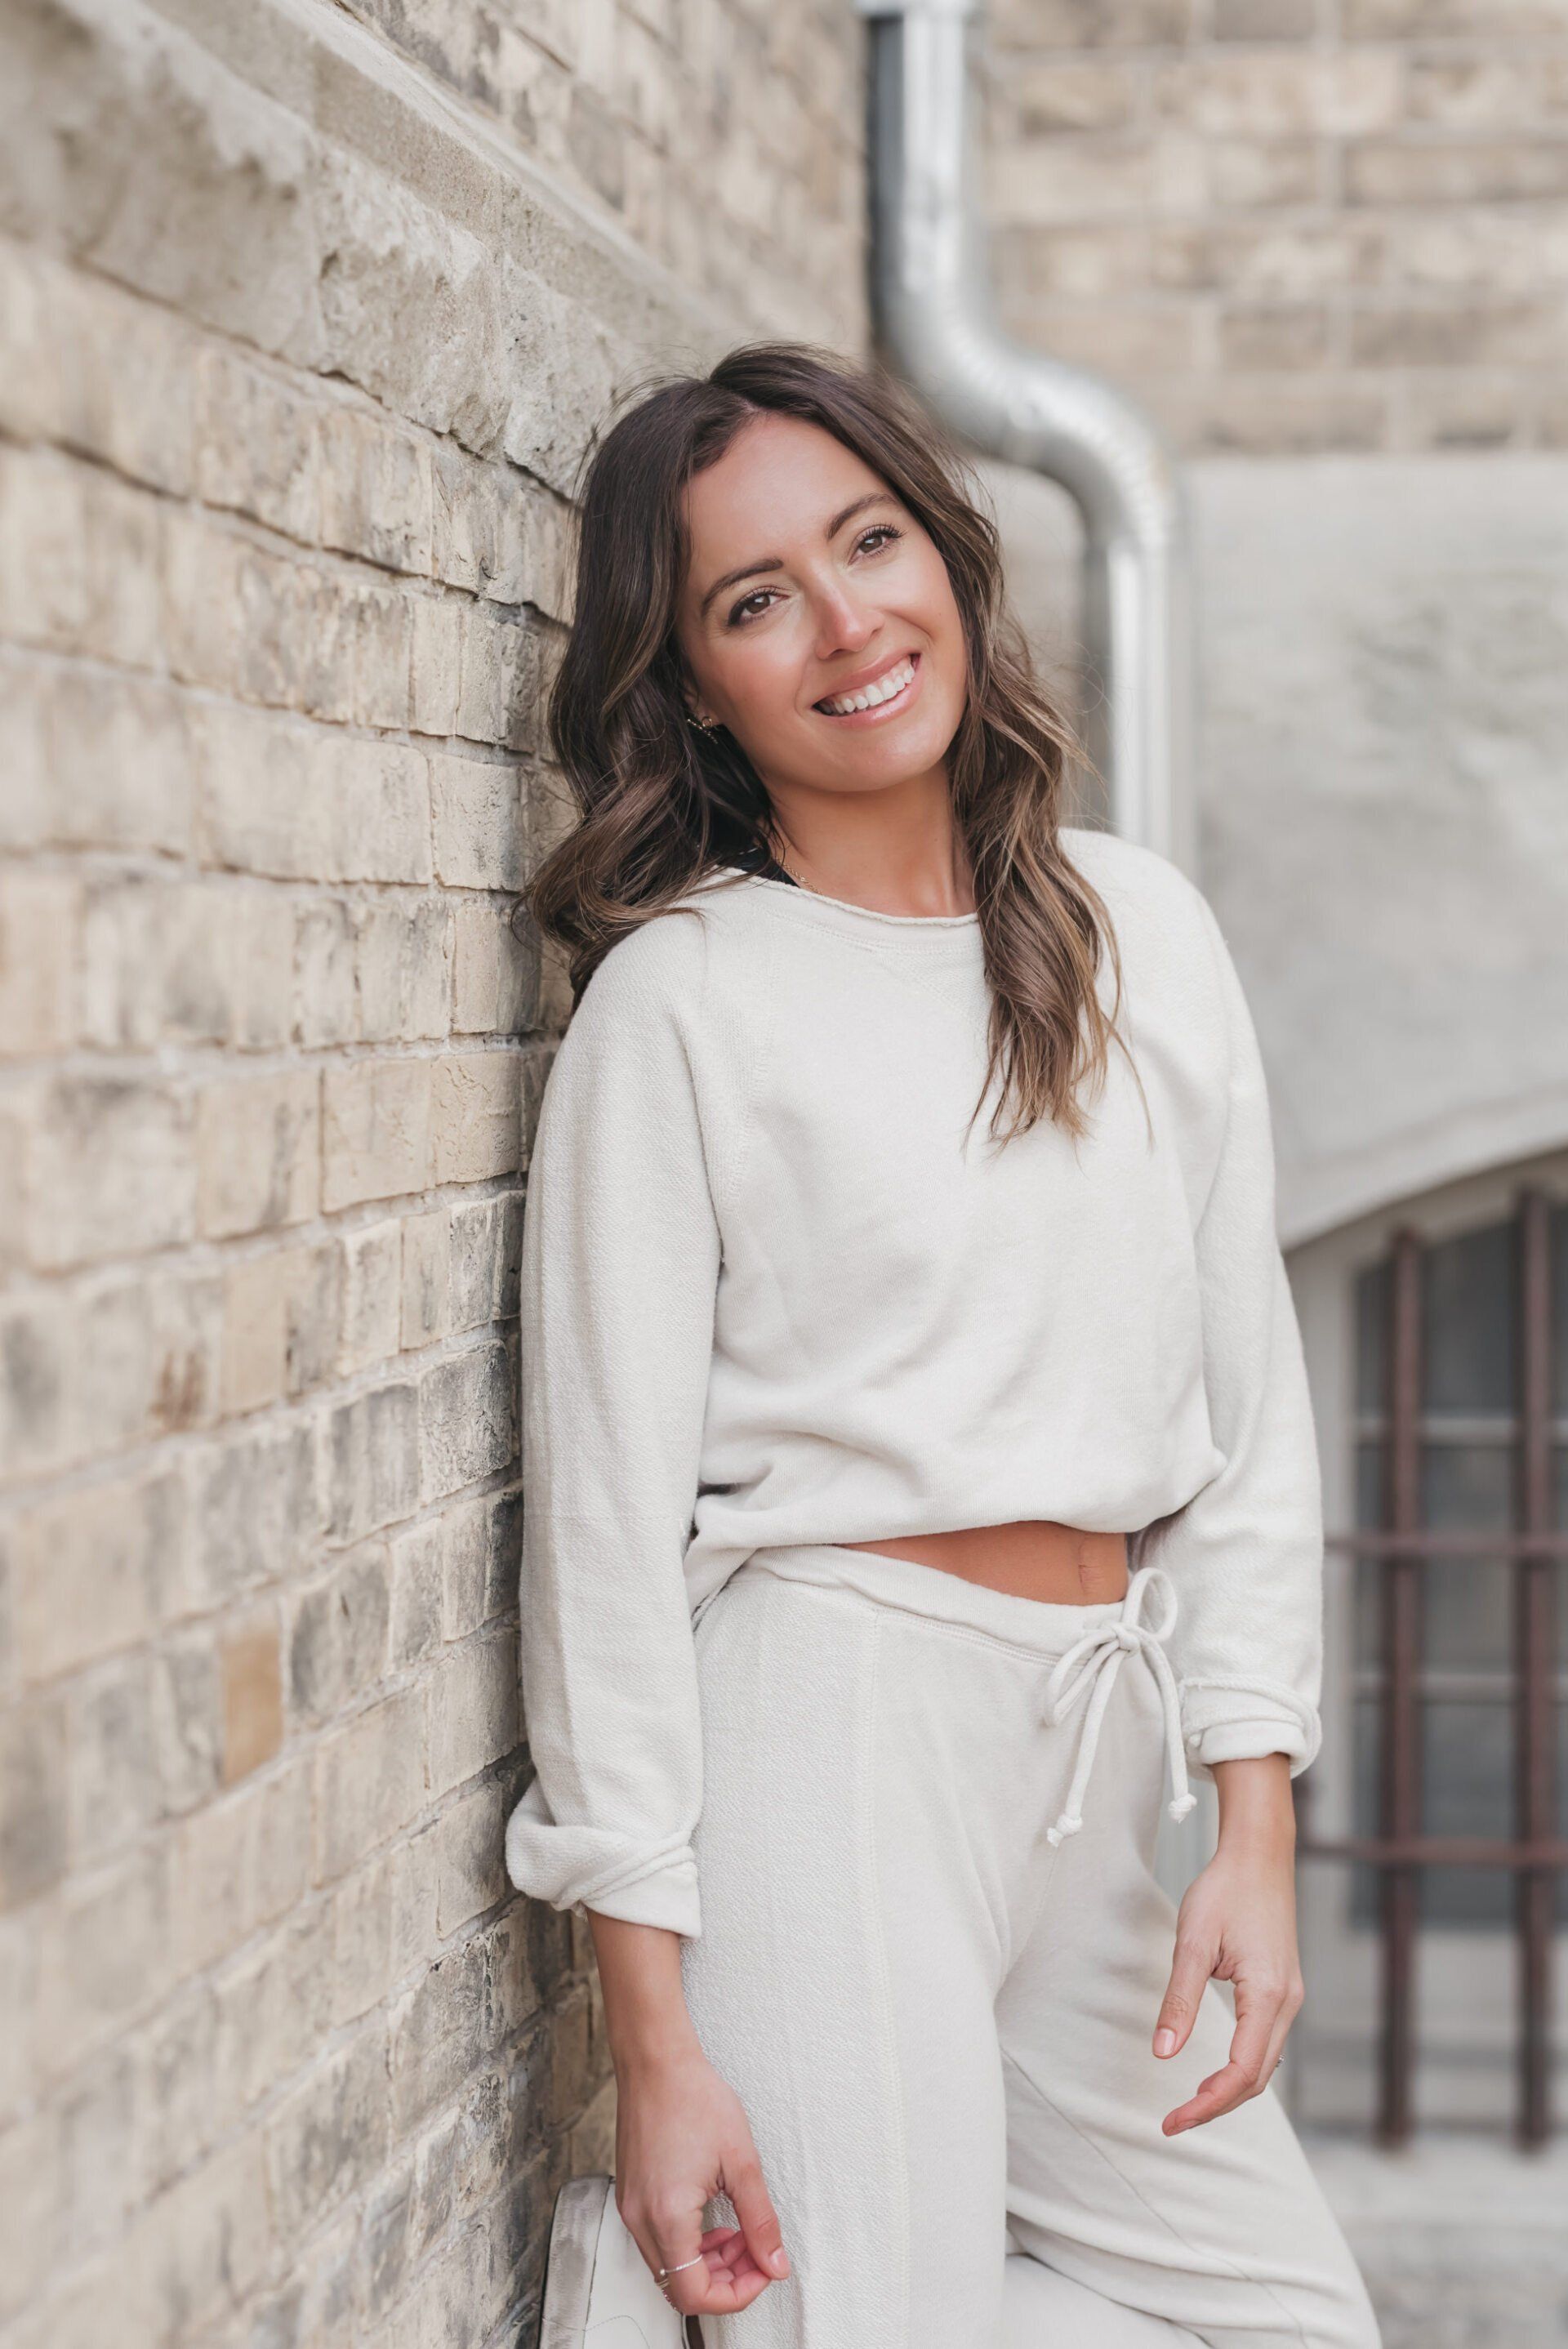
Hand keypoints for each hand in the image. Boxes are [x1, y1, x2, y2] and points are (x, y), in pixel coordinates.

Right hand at [613, 2034, 791, 2320]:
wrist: (656, 2062)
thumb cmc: (693, 2097)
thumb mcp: (741, 2162)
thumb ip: (760, 2220)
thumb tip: (775, 2263)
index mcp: (668, 2217)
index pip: (696, 2295)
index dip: (736, 2294)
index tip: (762, 2270)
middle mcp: (641, 2220)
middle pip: (681, 2287)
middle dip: (726, 2278)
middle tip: (755, 2249)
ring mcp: (631, 2209)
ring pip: (670, 2267)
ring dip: (708, 2262)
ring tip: (738, 2232)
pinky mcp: (631, 2196)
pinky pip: (659, 2241)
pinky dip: (689, 2242)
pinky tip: (713, 2217)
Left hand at [1151, 1753, 1303, 2135]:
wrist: (1260, 1855)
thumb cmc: (1224, 1891)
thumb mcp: (1192, 1942)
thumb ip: (1179, 2000)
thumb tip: (1162, 2053)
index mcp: (1268, 1995)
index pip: (1242, 2073)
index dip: (1207, 2104)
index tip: (1172, 2121)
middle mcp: (1287, 2003)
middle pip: (1256, 2078)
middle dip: (1216, 2106)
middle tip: (1173, 2122)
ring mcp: (1289, 1998)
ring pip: (1264, 2064)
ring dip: (1230, 2090)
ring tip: (1189, 2104)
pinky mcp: (1283, 1990)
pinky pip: (1266, 2044)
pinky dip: (1242, 2068)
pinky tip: (1217, 2072)